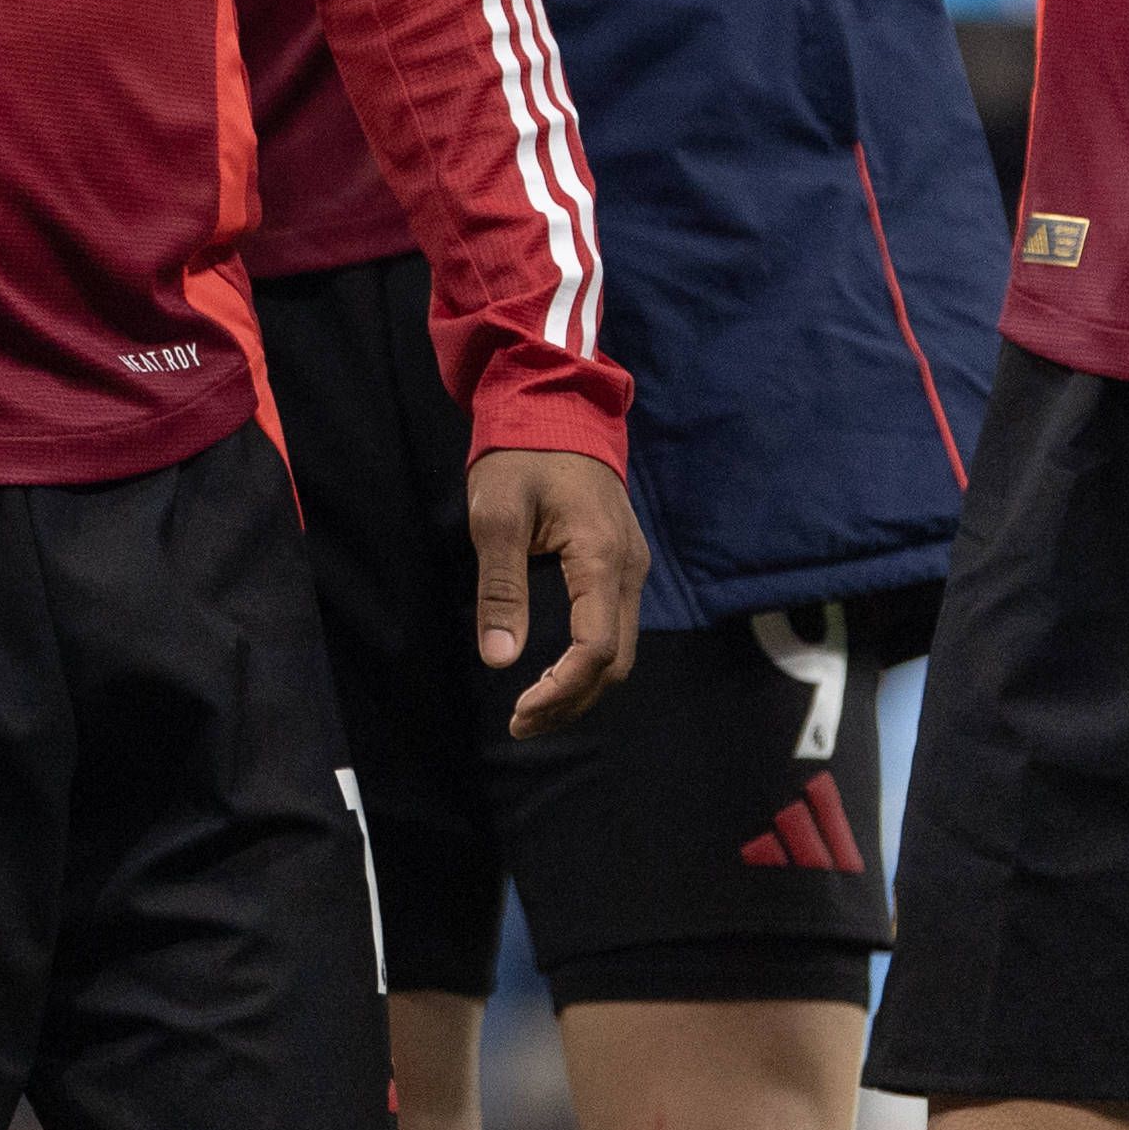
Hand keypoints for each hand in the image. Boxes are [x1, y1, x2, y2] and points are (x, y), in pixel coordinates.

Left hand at [470, 446, 645, 735]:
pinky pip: (616, 626)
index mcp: (602, 558)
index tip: (519, 711)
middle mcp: (629, 569)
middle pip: (616, 662)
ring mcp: (632, 566)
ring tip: (533, 707)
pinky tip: (554, 670)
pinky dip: (589, 661)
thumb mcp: (496, 516)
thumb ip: (501, 589)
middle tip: (521, 722)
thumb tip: (500, 659)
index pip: (596, 650)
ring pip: (620, 649)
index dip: (560, 690)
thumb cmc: (521, 455)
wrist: (557, 407)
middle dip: (571, 700)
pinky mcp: (622, 563)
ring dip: (581, 686)